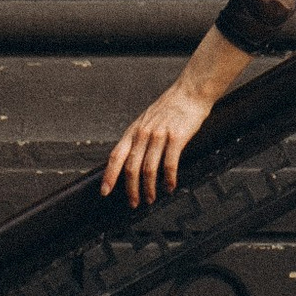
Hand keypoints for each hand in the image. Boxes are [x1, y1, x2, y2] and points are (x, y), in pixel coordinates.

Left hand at [103, 73, 217, 207]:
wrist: (190, 91)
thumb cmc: (170, 107)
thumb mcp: (147, 120)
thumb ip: (138, 138)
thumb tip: (131, 160)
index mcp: (134, 130)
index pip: (116, 155)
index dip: (109, 175)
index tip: (105, 191)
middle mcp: (143, 133)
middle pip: (131, 167)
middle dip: (131, 189)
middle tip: (133, 203)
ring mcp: (159, 135)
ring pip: (149, 169)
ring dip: (149, 188)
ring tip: (151, 199)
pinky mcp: (176, 137)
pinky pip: (170, 164)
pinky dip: (169, 179)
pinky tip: (170, 186)